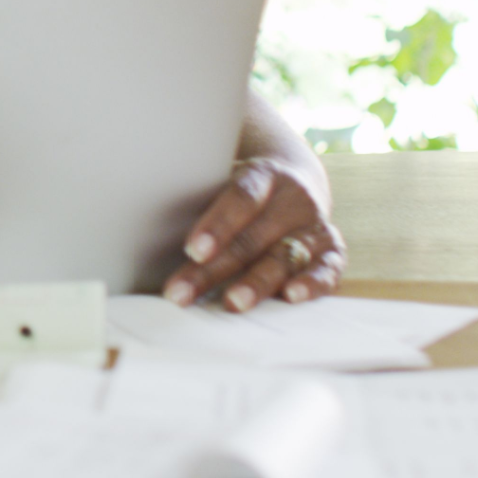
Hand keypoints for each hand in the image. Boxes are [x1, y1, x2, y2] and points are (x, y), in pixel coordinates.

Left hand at [161, 156, 345, 311]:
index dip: (217, 224)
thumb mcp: (225, 182)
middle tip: (183, 293)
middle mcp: (293, 199)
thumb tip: (146, 237)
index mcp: (264, 176)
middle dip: (215, 268)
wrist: (298, 181)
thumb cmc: (246, 192)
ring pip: (284, 256)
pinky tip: (292, 297)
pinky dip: (312, 283)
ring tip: (232, 302)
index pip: (240, 198)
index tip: (192, 250)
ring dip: (257, 283)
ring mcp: (314, 225)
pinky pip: (327, 269)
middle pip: (252, 237)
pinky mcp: (331, 249)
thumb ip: (201, 204)